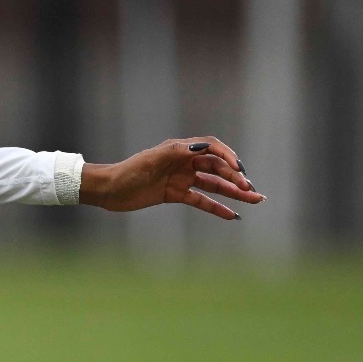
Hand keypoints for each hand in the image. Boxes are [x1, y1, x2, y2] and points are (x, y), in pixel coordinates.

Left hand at [80, 137, 263, 220]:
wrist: (108, 190)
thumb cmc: (128, 171)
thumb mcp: (151, 159)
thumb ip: (176, 152)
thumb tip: (202, 146)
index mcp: (180, 149)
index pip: (212, 148)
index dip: (228, 156)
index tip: (239, 169)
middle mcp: (184, 162)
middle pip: (217, 168)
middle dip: (237, 178)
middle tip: (252, 191)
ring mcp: (181, 179)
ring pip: (214, 184)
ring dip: (233, 192)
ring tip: (254, 199)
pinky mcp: (175, 194)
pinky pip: (201, 200)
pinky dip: (216, 207)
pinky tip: (232, 215)